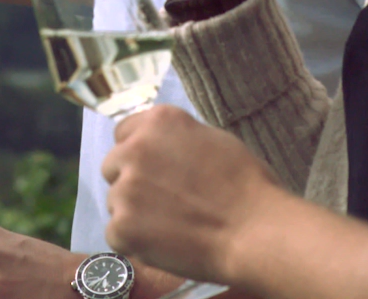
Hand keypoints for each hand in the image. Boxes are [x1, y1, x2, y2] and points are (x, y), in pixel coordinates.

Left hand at [102, 105, 286, 284]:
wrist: (254, 232)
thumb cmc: (247, 187)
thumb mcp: (213, 141)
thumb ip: (178, 140)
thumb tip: (164, 149)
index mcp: (158, 122)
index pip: (124, 132)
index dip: (140, 153)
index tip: (154, 171)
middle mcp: (134, 149)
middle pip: (113, 165)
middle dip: (131, 181)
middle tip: (162, 202)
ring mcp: (124, 189)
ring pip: (115, 201)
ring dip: (134, 213)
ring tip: (171, 226)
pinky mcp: (121, 227)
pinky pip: (117, 234)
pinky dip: (135, 243)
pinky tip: (165, 244)